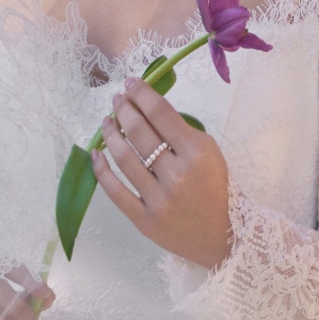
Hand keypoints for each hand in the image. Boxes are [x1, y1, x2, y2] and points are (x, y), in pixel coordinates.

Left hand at [94, 76, 232, 269]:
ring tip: (106, 121)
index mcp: (196, 152)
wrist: (223, 236)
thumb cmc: (217, 188)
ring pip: (123, 158)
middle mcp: (176, 174)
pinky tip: (95, 153)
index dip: (142, 93)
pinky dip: (101, 170)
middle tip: (117, 99)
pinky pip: (115, 191)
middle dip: (124, 109)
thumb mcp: (210, 152)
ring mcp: (158, 199)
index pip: (160, 113)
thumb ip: (181, 131)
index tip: (130, 83)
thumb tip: (146, 108)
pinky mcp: (144, 220)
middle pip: (139, 131)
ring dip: (110, 134)